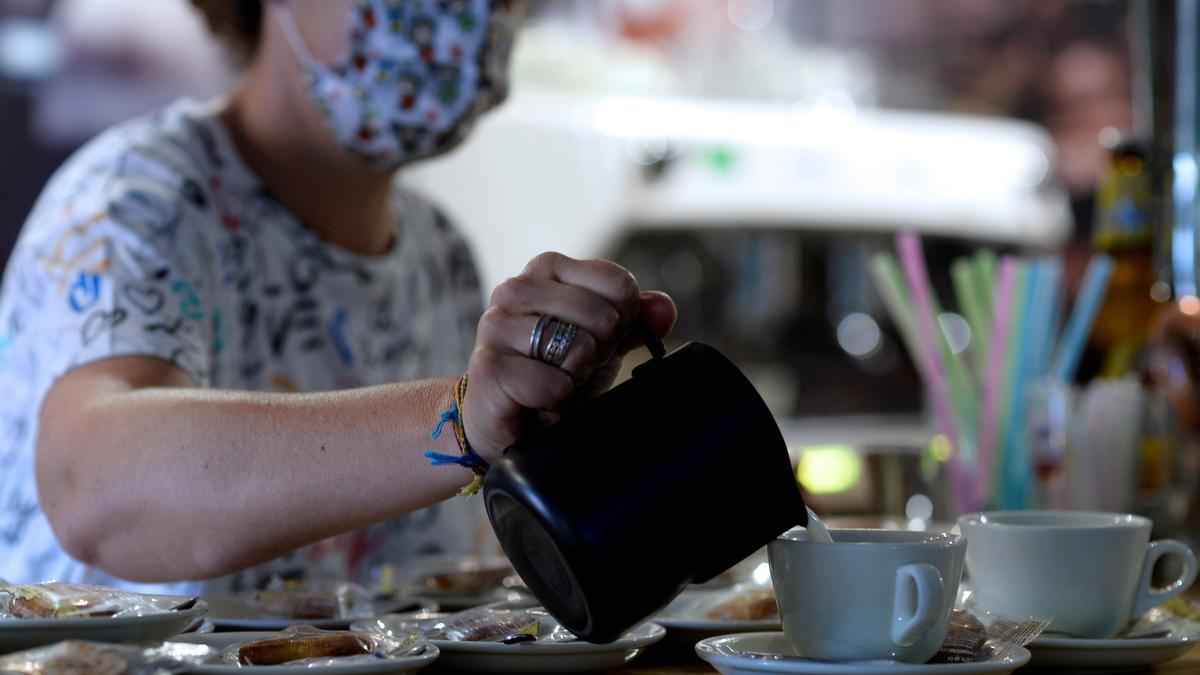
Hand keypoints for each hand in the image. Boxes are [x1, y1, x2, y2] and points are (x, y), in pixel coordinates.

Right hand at [463, 252, 676, 457]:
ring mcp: (496, 326)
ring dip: (578, 376)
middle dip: (600, 351)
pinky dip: (558, 399)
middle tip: (576, 365)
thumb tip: (664, 309)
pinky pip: (552, 384)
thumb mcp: (605, 341)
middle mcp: (516, 288)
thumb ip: (638, 319)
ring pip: (577, 347)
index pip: (618, 282)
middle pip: (602, 315)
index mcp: (547, 269)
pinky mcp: (488, 368)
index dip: (623, 320)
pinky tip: (540, 400)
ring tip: (557, 379)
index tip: (601, 339)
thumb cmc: (557, 372)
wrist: (513, 424)